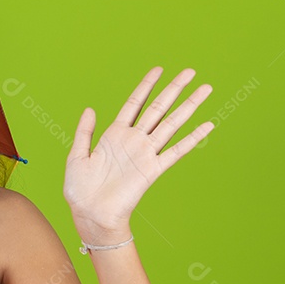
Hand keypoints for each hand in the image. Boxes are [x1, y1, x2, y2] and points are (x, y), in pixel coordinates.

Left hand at [64, 66, 213, 239]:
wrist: (90, 214)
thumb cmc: (80, 188)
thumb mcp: (76, 155)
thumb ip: (84, 132)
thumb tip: (90, 108)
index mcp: (114, 135)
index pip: (134, 103)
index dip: (146, 85)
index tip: (159, 69)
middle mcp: (133, 140)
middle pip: (158, 108)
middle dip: (174, 89)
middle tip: (191, 71)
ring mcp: (145, 154)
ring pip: (171, 124)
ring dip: (188, 106)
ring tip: (205, 89)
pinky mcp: (153, 170)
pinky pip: (176, 151)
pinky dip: (192, 138)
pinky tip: (208, 125)